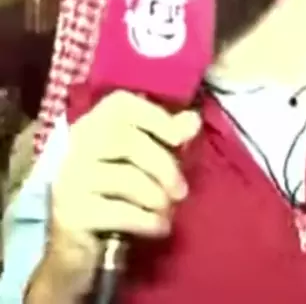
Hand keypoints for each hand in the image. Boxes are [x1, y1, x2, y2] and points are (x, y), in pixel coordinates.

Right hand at [30, 91, 200, 299]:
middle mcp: (76, 144)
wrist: (77, 243)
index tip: (179, 139)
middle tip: (182, 191)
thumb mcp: (143, 160)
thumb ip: (169, 136)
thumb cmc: (115, 191)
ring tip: (167, 210)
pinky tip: (160, 227)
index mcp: (93, 123)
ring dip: (156, 196)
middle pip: (126, 141)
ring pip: (124, 178)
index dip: (154, 116)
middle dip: (163, 165)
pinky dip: (147, 221)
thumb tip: (194, 119)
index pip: (120, 104)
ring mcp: (69, 178)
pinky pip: (118, 212)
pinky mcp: (71, 213)